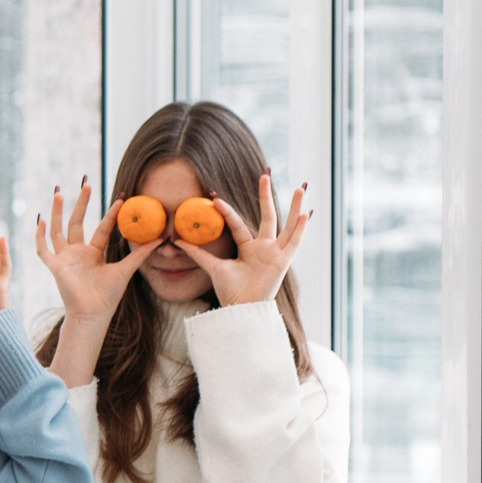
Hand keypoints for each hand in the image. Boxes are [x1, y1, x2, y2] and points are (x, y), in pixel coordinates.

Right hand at [33, 180, 151, 325]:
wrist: (92, 314)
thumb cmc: (107, 296)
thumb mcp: (126, 270)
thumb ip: (141, 254)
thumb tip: (162, 238)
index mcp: (94, 254)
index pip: (102, 228)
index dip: (110, 214)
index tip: (120, 198)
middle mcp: (78, 253)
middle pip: (77, 222)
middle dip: (81, 203)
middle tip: (85, 182)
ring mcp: (65, 258)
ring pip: (58, 230)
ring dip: (57, 211)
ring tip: (58, 192)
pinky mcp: (55, 266)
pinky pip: (44, 249)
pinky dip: (40, 236)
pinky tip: (41, 220)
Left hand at [182, 175, 309, 306]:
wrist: (241, 308)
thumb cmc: (230, 291)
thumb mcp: (212, 267)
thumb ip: (197, 253)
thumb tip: (176, 241)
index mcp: (247, 248)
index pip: (237, 223)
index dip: (226, 211)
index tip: (214, 197)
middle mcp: (264, 247)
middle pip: (267, 215)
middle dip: (266, 195)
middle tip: (265, 174)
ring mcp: (275, 252)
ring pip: (287, 225)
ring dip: (295, 207)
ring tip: (301, 187)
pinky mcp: (283, 261)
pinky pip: (294, 242)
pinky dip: (300, 229)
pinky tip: (306, 214)